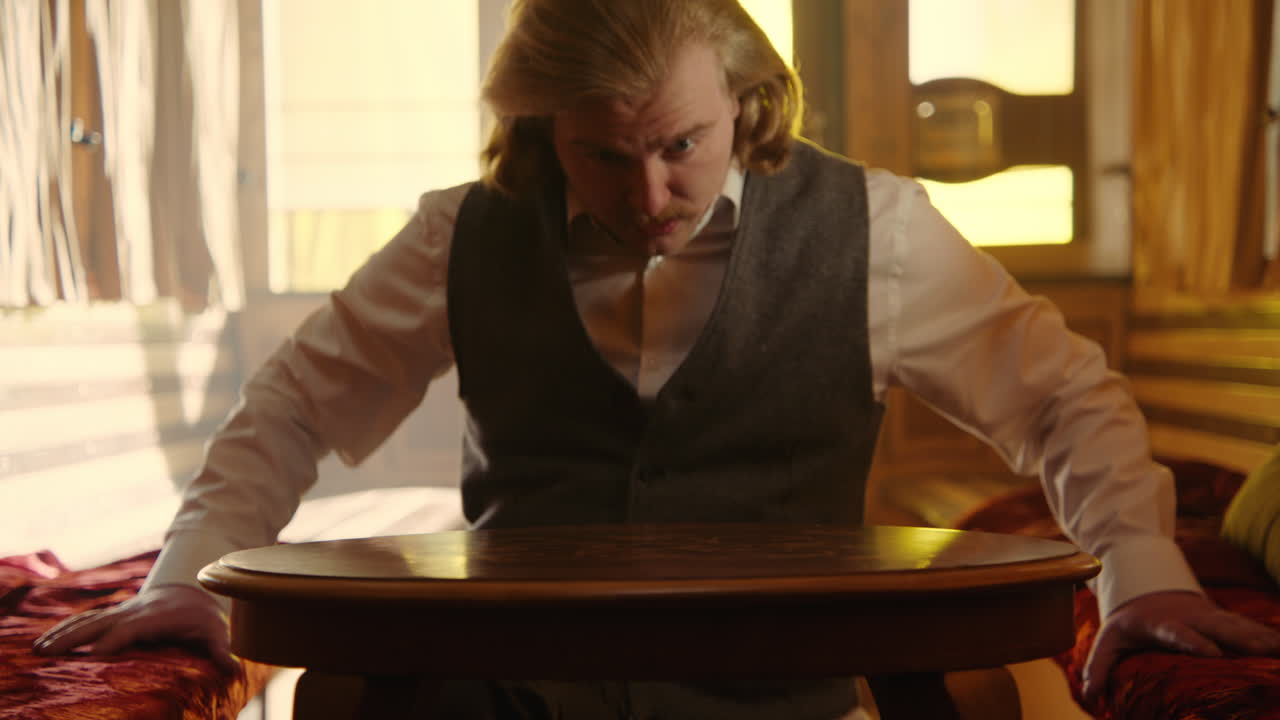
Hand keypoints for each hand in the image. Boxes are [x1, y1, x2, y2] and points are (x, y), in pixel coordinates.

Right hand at [32, 584, 237, 672]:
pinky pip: (86, 620)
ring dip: (62, 633)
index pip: (131, 629)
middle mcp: (134, 612)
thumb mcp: (216, 632)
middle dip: (74, 637)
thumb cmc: (202, 617)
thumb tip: (235, 670)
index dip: (113, 640)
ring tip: (38, 649)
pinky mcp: (113, 614)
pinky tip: (46, 641)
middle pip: (100, 623)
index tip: (93, 656)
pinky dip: (64, 628)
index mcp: (156, 617)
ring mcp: (121, 611)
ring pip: (87, 621)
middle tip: (48, 653)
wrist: (191, 592)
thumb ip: (223, 651)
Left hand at [1082, 590, 1279, 703]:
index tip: (1211, 652)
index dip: (1193, 641)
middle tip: (1264, 651)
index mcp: (1162, 623)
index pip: (1177, 632)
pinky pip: (1251, 627)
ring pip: (1240, 625)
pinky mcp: (1225, 619)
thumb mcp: (1109, 637)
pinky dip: (1270, 635)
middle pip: (1218, 627)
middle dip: (1242, 638)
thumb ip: (1098, 664)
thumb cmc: (1129, 620)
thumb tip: (1090, 694)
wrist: (1146, 583)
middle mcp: (1192, 618)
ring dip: (1263, 637)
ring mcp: (1211, 617)